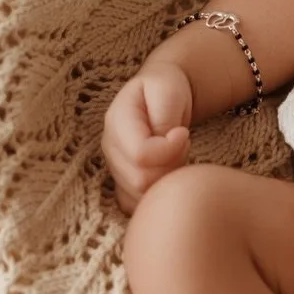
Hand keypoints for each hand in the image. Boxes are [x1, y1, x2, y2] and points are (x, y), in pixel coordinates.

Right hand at [101, 62, 193, 213]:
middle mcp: (110, 148)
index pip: (140, 154)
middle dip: (172, 163)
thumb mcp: (168, 89)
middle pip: (141, 180)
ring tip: (176, 152)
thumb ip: (164, 116)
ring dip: (168, 177)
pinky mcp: (122, 184)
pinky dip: (159, 193)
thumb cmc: (166, 88)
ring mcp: (114, 168)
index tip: (183, 132)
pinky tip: (169, 169)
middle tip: (182, 142)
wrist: (162, 94)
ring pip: (142, 195)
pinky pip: (138, 204)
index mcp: (116, 121)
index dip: (169, 149)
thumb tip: (166, 142)